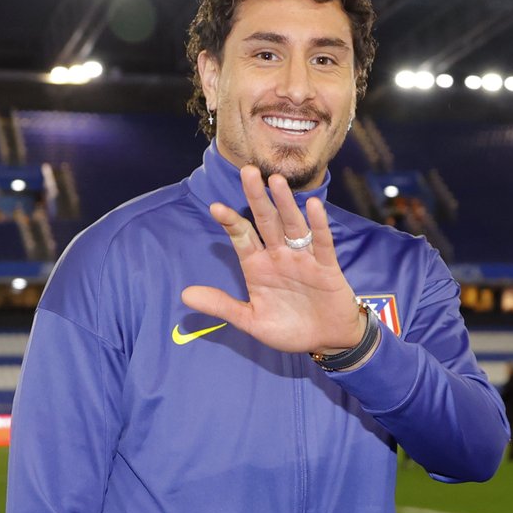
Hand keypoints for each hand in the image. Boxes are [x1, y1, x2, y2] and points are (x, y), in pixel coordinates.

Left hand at [181, 166, 363, 355]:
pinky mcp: (327, 267)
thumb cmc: (288, 329)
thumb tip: (185, 294)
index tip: (216, 208)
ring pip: (293, 226)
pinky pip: (322, 243)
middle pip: (266, 222)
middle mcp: (279, 256)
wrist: (325, 341)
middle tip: (247, 171)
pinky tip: (313, 206)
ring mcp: (303, 259)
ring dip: (285, 204)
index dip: (231, 222)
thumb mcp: (250, 321)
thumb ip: (221, 306)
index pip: (242, 237)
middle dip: (257, 198)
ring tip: (276, 181)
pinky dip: (318, 225)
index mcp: (258, 266)